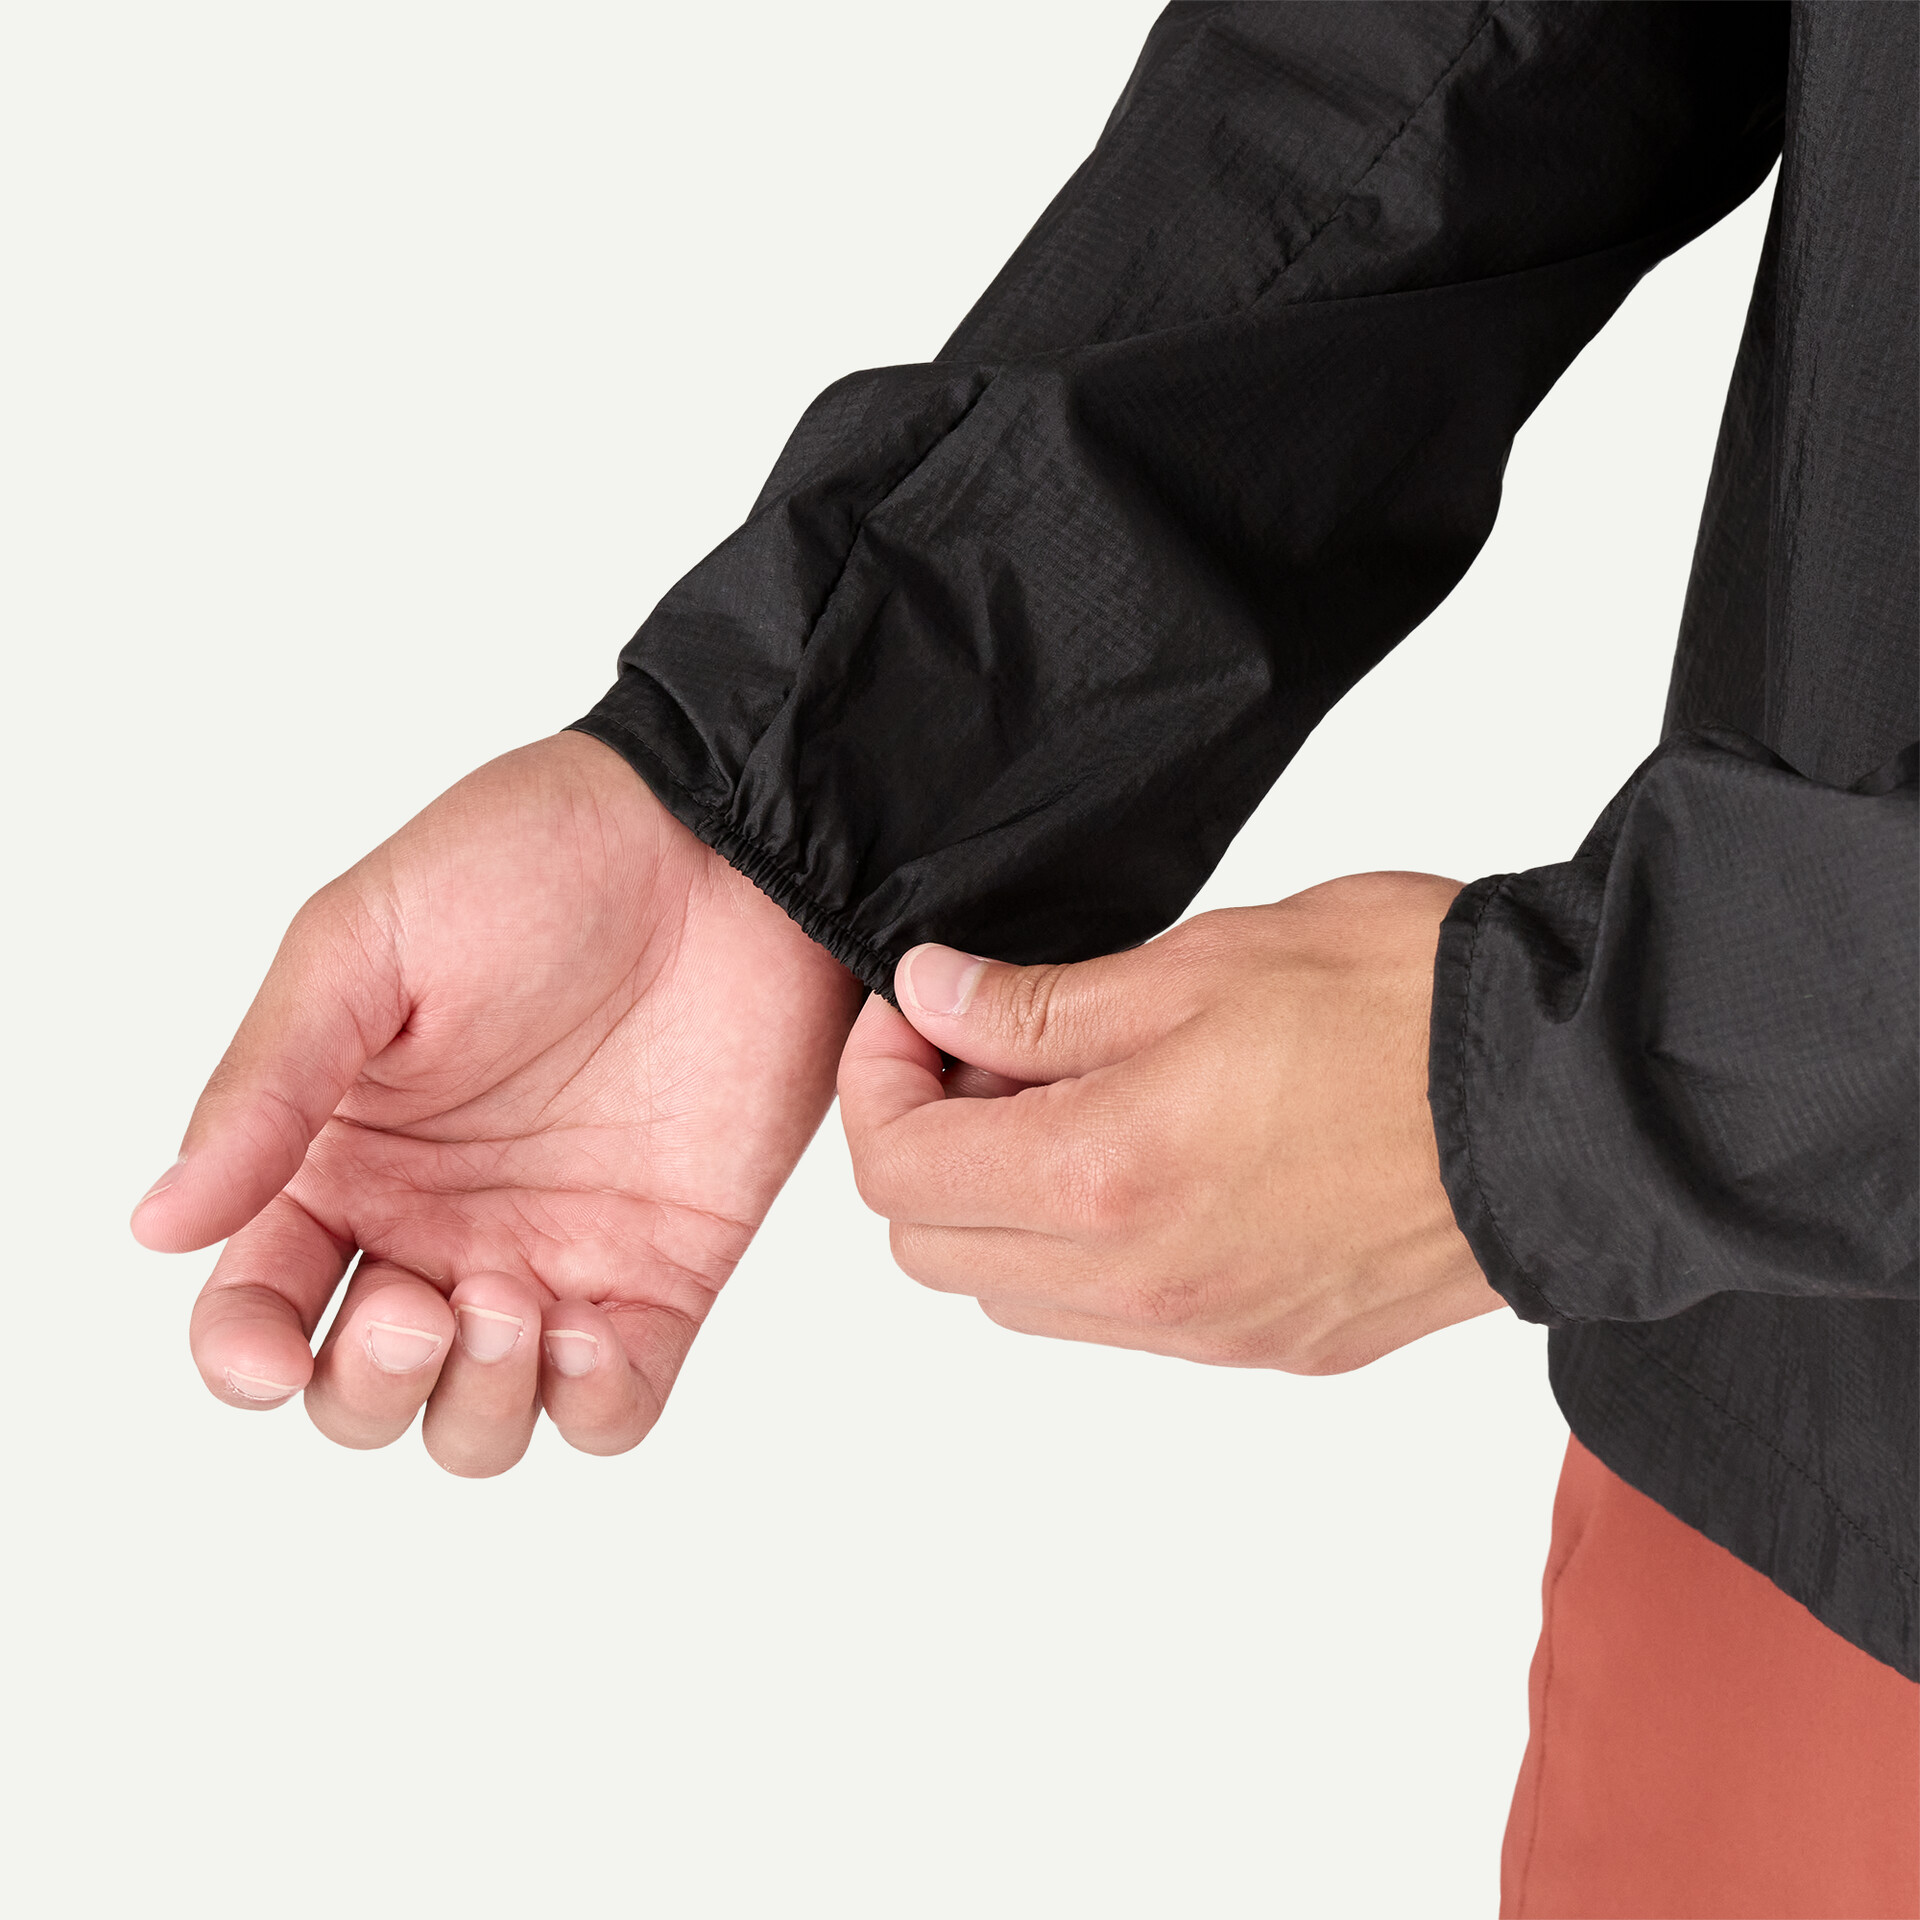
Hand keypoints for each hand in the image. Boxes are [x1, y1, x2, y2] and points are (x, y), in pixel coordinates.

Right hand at [132, 732, 860, 1473]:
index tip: (270, 1357)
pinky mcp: (664, 1268)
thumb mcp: (367, 945)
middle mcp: (439, 1224)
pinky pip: (616, 1404)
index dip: (247, 1358)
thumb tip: (160, 1220)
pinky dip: (592, 1404)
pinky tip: (588, 1329)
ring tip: (506, 1305)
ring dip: (475, 1405)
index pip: (260, 1306)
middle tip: (420, 1305)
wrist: (717, 843)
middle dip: (370, 1389)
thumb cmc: (534, 860)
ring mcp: (552, 1253)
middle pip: (363, 1392)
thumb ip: (269, 1086)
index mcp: (345, 1156)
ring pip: (481, 1422)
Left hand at [838, 873, 1502, 1374]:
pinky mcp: (1271, 1348)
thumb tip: (931, 1000)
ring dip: (1005, 1204)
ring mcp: (1208, 1334)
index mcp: (1105, 1181)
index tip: (917, 1012)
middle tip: (991, 1050)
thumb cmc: (1405, 1005)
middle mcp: (1142, 1288)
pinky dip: (1091, 1248)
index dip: (877, 1079)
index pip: (897, 1171)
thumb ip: (1038, 1007)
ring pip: (1019, 1297)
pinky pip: (1120, 1320)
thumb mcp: (1198, 963)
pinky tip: (1155, 1156)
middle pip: (934, 1253)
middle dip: (926, 1146)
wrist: (1581, 1099)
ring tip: (1079, 1100)